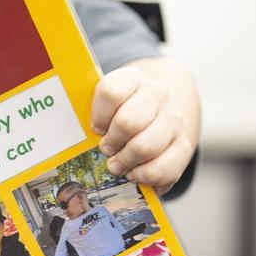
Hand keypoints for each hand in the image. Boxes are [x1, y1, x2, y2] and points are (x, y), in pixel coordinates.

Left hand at [91, 65, 194, 194]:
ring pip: (145, 146)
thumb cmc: (118, 115)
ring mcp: (174, 119)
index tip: (96, 128)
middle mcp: (157, 94)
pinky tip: (136, 172)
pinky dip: (144, 175)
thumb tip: (71, 137)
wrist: (155, 114)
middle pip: (128, 122)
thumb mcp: (104, 106)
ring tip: (118, 164)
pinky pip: (162, 168)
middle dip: (112, 143)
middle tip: (106, 149)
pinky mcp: (183, 144)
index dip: (99, 116)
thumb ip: (89, 113)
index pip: (112, 92)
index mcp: (132, 79)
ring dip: (126, 161)